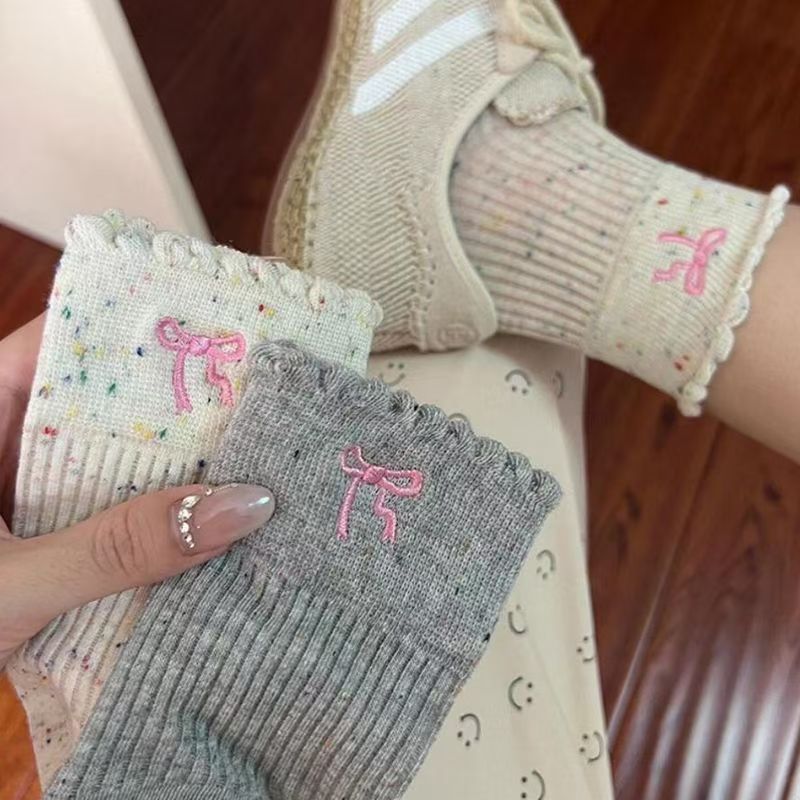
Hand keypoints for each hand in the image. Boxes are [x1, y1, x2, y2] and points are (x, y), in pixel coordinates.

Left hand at [0, 316, 274, 667]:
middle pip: (98, 402)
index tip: (214, 336)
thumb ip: (119, 549)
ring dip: (168, 469)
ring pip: (108, 461)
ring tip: (249, 456)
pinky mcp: (43, 537)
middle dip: (171, 406)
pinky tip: (204, 521)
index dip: (132, 334)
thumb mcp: (12, 585)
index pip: (57, 347)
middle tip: (254, 402)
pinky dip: (149, 516)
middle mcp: (2, 446)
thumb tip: (242, 506)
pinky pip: (108, 510)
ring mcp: (23, 494)